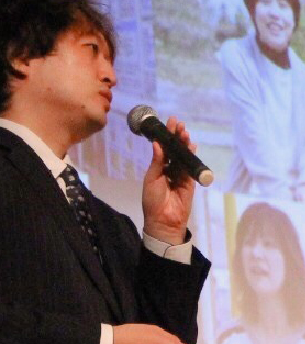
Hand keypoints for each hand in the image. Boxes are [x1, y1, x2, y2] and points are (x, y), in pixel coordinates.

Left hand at [142, 116, 195, 244]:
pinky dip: (192, 156)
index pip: (163, 149)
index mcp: (157, 168)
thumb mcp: (151, 179)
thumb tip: (157, 144)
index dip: (166, 136)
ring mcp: (180, 175)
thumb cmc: (153, 200)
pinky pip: (191, 167)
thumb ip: (156, 162)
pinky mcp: (190, 182)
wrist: (163, 220)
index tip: (169, 123)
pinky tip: (192, 146)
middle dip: (177, 136)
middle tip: (178, 124)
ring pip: (183, 156)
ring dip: (184, 144)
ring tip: (184, 132)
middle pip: (175, 150)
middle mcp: (169, 169)